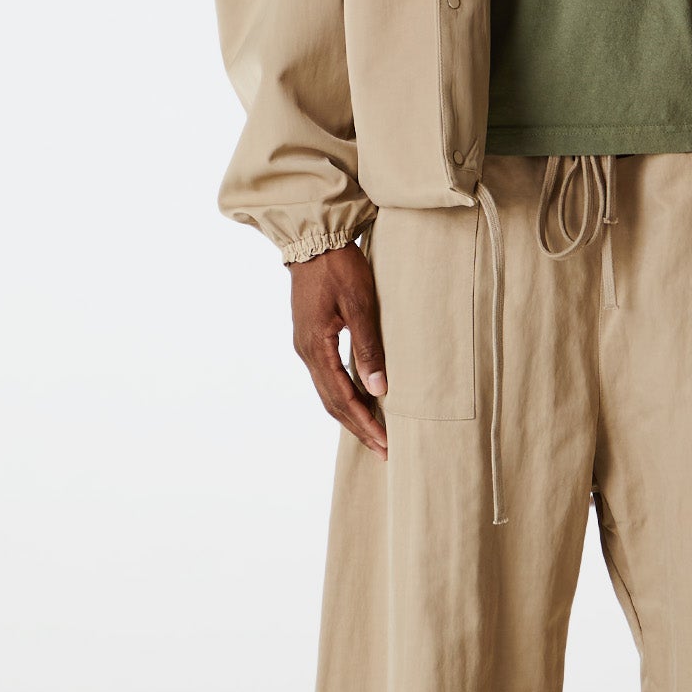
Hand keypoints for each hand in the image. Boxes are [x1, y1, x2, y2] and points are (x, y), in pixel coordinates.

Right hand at [289, 243, 387, 457]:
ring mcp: (306, 346)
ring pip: (328, 392)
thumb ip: (367, 346)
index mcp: (316, 347)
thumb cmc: (338, 267)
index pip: (341, 398)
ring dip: (351, 415)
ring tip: (374, 434)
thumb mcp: (359, 303)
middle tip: (384, 450)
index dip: (364, 423)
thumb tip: (378, 388)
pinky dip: (343, 396)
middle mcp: (306, 352)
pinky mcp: (311, 338)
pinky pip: (327, 377)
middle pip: (332, 402)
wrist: (312, 240)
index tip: (385, 443)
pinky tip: (359, 401)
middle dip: (358, 428)